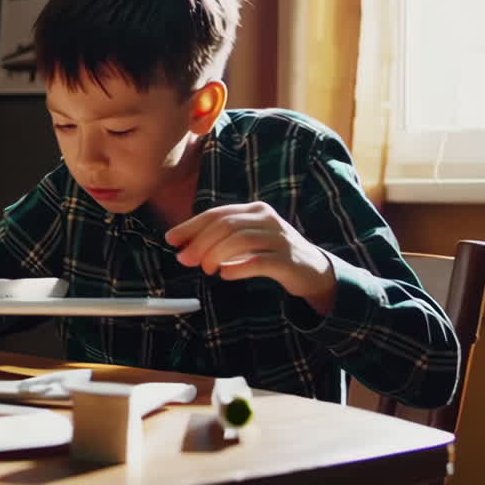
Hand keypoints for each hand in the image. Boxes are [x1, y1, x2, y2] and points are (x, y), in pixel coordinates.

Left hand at [164, 202, 336, 313]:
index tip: (171, 239)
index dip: (191, 226)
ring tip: (207, 269)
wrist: (313, 269)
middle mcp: (267, 219)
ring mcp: (280, 239)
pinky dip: (238, 268)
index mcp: (254, 210)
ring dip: (216, 255)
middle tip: (185, 260)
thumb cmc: (271, 253)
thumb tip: (183, 247)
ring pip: (240, 240)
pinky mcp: (288, 260)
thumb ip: (220, 239)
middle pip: (226, 226)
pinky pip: (258, 261)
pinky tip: (226, 274)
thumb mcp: (246, 240)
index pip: (217, 214)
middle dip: (200, 242)